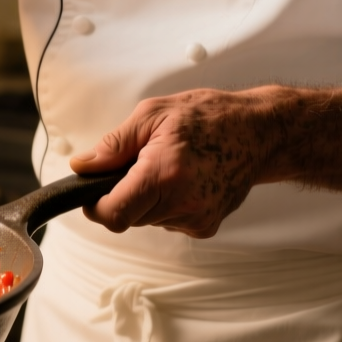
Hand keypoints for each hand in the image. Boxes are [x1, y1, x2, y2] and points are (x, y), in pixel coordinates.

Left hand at [69, 89, 275, 237]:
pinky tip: (186, 180)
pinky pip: (168, 221)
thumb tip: (82, 166)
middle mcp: (183, 203)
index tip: (93, 195)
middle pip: (128, 217)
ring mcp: (197, 219)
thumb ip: (113, 145)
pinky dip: (167, 204)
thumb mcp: (153, 115)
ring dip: (148, 198)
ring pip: (147, 219)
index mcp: (164, 173)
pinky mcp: (206, 227)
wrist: (259, 132)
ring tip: (170, 167)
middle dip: (125, 194)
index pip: (114, 214)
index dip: (96, 207)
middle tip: (142, 164)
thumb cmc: (209, 117)